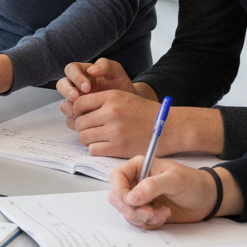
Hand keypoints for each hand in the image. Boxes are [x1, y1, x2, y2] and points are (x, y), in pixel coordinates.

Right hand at [57, 59, 149, 121]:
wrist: (129, 105)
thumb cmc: (120, 85)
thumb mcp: (116, 71)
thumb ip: (105, 65)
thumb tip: (91, 70)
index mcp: (82, 72)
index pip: (70, 69)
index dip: (75, 77)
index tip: (87, 86)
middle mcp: (75, 86)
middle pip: (61, 85)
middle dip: (67, 91)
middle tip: (77, 97)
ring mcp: (76, 102)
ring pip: (64, 104)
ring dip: (70, 108)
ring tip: (82, 112)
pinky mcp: (79, 116)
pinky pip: (69, 120)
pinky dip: (75, 122)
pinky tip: (86, 123)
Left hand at [62, 90, 223, 156]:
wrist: (169, 127)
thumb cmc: (145, 113)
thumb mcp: (123, 97)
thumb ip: (101, 101)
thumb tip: (76, 108)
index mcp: (111, 97)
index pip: (78, 104)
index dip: (78, 111)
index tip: (83, 116)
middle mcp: (111, 112)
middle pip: (79, 122)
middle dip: (82, 127)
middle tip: (91, 129)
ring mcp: (114, 130)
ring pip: (84, 137)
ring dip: (88, 139)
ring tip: (99, 137)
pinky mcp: (118, 147)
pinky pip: (93, 149)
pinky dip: (96, 149)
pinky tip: (106, 145)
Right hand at [109, 156, 242, 227]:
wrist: (207, 200)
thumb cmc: (193, 183)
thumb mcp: (175, 180)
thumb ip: (152, 186)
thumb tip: (131, 197)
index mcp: (139, 167)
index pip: (116, 176)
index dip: (119, 190)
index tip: (131, 202)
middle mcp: (136, 182)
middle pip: (117, 197)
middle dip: (131, 209)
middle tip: (150, 213)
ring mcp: (141, 198)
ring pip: (126, 212)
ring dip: (142, 218)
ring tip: (162, 214)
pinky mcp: (146, 211)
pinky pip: (138, 221)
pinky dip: (149, 223)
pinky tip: (164, 216)